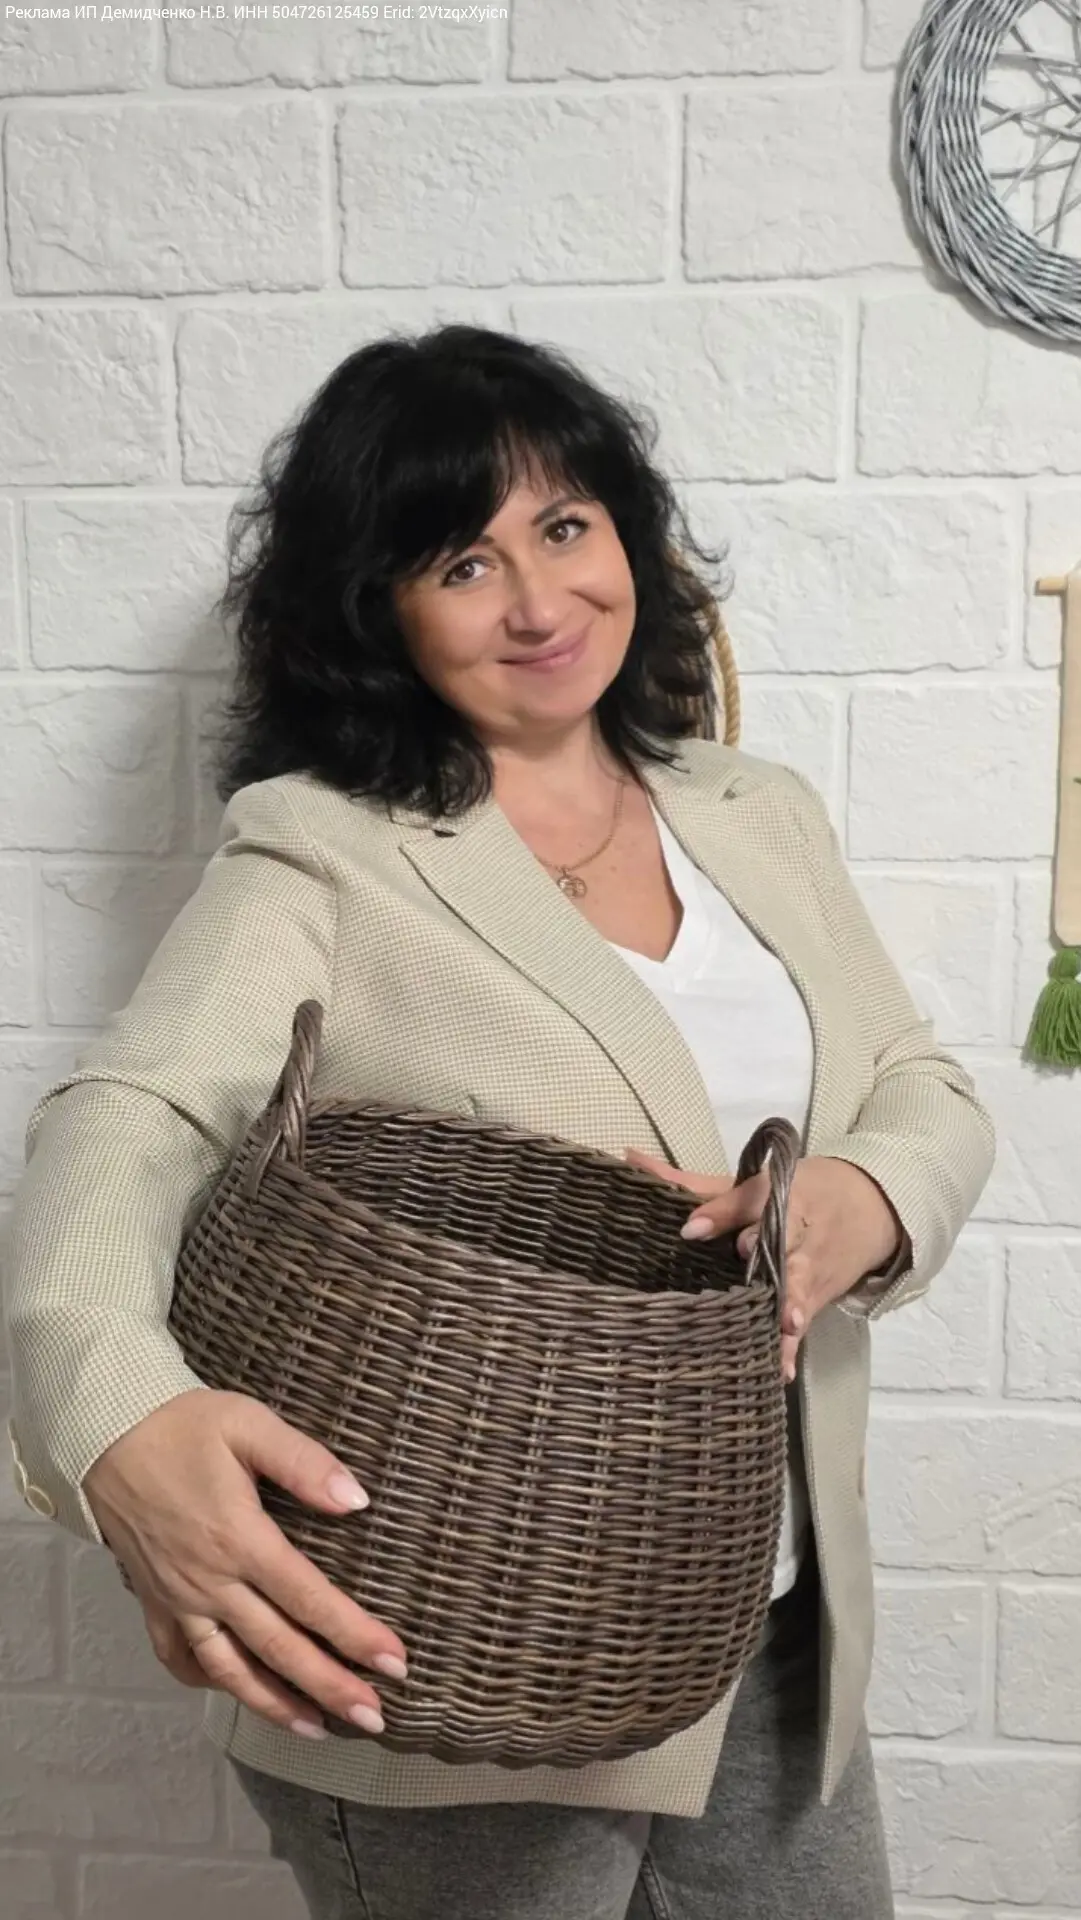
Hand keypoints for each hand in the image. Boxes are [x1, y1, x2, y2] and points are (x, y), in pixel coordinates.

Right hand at [83, 1388, 408, 1738]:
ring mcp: (178, 1598)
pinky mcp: (153, 1601)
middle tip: (374, 1719)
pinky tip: (237, 1692)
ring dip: (275, 1705)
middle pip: (278, 1649)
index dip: (355, 1636)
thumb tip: (357, 1500)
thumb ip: (304, 1463)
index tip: (395, 1663)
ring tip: (316, 1729)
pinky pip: (180, 1658)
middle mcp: (209, 1581)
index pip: (309, 1600)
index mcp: (239, 1539)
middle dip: (330, 1689)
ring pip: (230, 1670)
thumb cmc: (182, 1425)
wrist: (105, 1432)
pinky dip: (209, 1683)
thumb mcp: (249, 1425)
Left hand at [623, 1148, 902, 1381]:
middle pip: (781, 1243)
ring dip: (789, 1306)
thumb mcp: (751, 1184)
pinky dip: (792, 1347)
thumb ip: (692, 1183)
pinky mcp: (818, 1300)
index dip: (725, 1213)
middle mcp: (797, 1234)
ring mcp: (811, 1270)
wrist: (870, 1206)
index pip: (753, 1202)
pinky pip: (803, 1325)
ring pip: (797, 1288)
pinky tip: (782, 1370)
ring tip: (784, 1325)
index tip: (692, 1228)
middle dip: (765, 1254)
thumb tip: (629, 1158)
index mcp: (780, 1196)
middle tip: (747, 1258)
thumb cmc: (798, 1193)